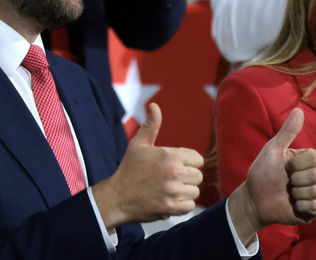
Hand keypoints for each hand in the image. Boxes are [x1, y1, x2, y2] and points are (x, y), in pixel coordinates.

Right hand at [92, 103, 203, 229]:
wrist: (117, 197)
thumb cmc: (129, 169)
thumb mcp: (138, 144)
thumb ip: (151, 125)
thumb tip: (154, 106)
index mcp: (170, 156)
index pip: (197, 159)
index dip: (188, 162)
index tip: (175, 166)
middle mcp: (174, 173)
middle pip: (198, 175)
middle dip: (187, 177)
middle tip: (172, 178)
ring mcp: (173, 192)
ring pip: (194, 191)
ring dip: (185, 191)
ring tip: (170, 189)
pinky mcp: (171, 208)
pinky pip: (190, 206)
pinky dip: (182, 205)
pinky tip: (170, 199)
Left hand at [228, 109, 315, 244]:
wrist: (255, 200)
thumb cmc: (262, 173)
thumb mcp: (273, 150)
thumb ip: (287, 132)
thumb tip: (298, 109)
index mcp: (307, 160)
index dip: (297, 164)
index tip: (285, 167)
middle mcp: (315, 175)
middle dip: (296, 180)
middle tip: (286, 182)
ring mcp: (315, 193)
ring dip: (296, 193)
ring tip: (288, 194)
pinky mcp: (313, 209)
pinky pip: (315, 206)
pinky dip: (300, 205)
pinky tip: (292, 205)